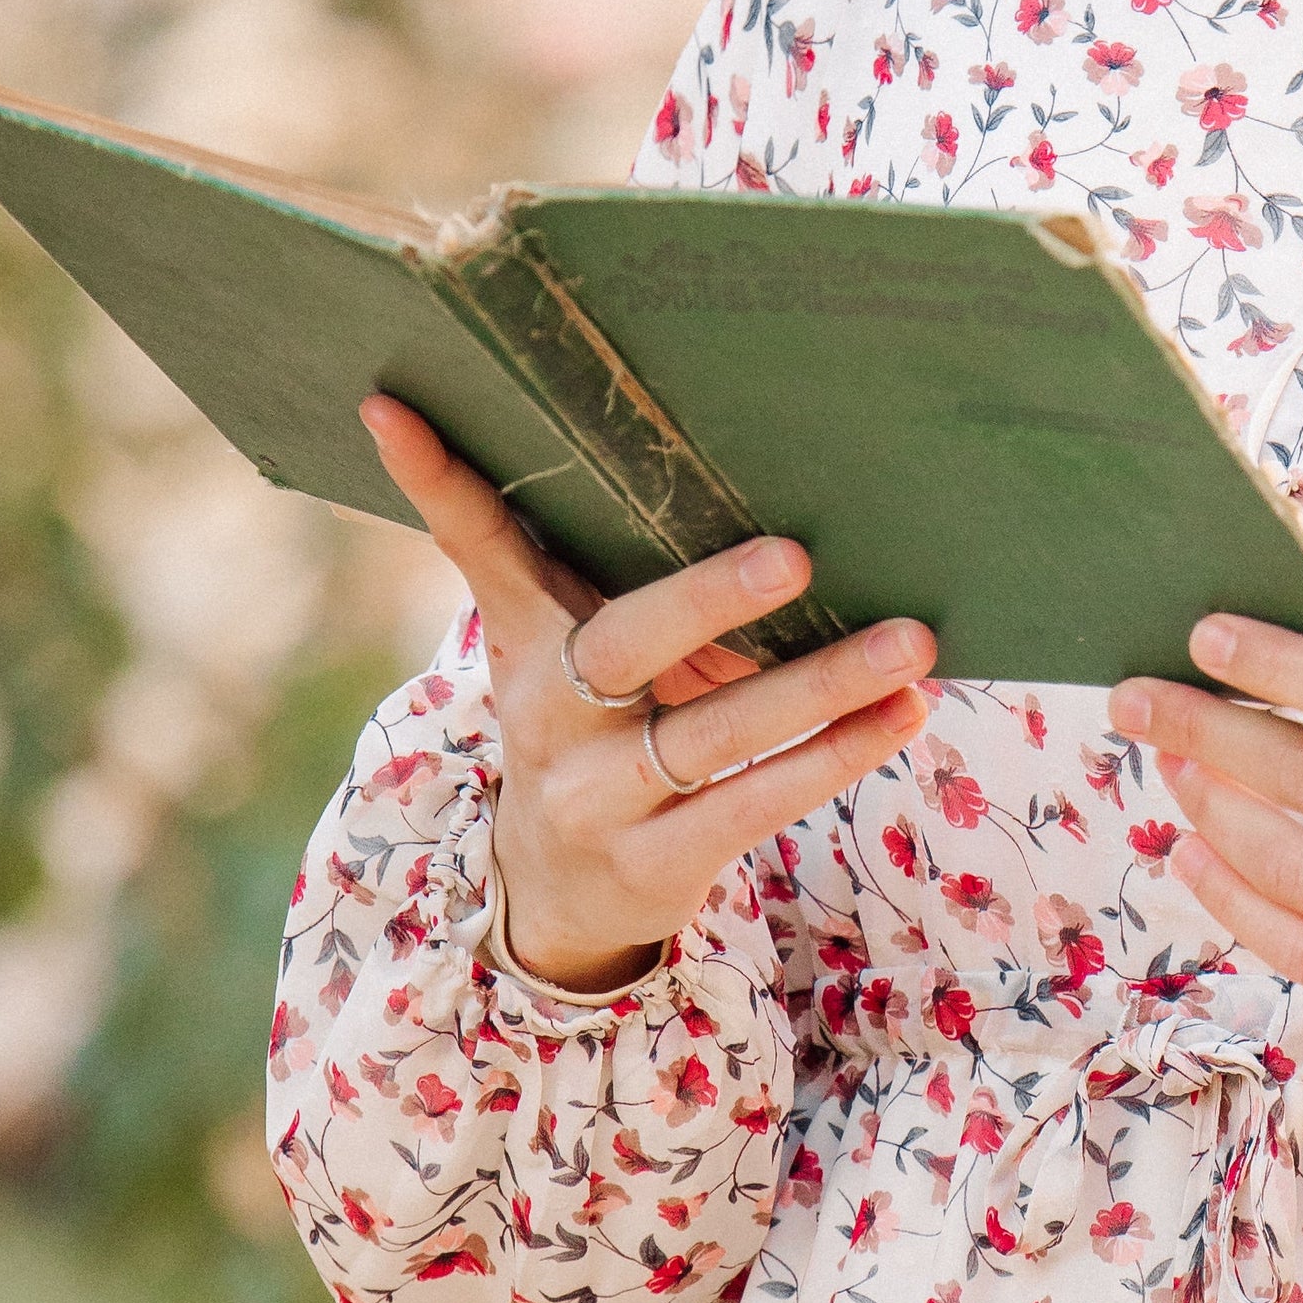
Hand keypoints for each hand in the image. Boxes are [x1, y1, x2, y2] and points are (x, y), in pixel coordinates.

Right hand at [362, 396, 935, 993]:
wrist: (558, 897)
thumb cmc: (598, 731)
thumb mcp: (578, 655)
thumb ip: (620, 573)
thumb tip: (754, 476)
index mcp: (526, 643)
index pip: (476, 547)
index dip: (436, 479)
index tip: (391, 405)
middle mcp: (547, 714)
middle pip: (625, 644)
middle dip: (710, 598)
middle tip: (798, 554)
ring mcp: (595, 796)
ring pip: (714, 734)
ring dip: (821, 687)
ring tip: (911, 641)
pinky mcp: (653, 863)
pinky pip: (754, 802)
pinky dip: (836, 755)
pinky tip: (902, 713)